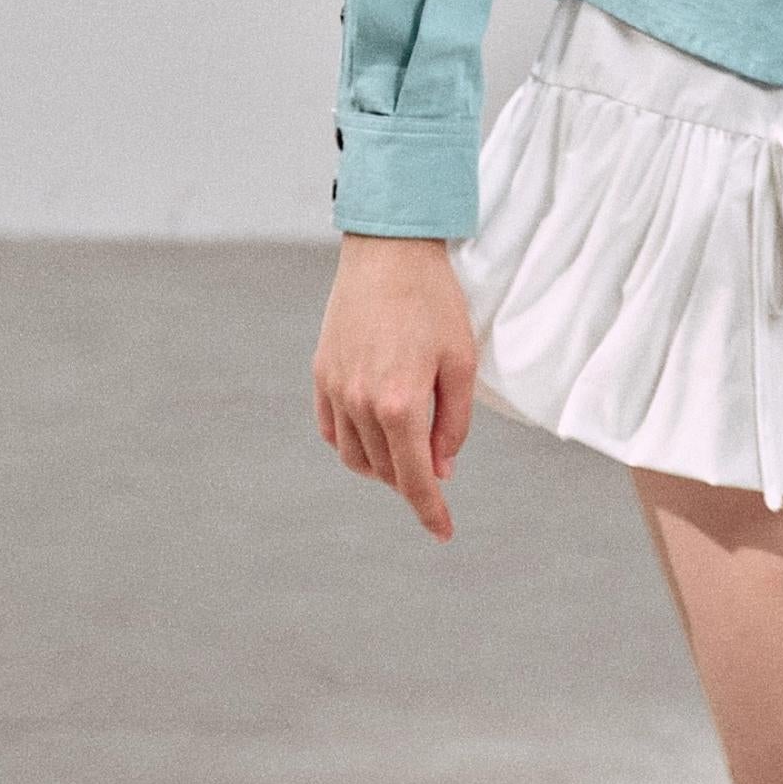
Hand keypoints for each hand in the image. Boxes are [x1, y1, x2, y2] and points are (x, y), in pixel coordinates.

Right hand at [311, 233, 477, 540]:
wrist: (389, 251)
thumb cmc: (434, 301)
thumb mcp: (461, 361)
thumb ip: (453, 421)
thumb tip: (442, 468)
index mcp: (400, 403)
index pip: (414, 477)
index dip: (430, 510)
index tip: (443, 532)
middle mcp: (361, 402)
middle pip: (385, 469)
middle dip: (412, 482)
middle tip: (436, 472)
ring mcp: (336, 387)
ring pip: (354, 456)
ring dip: (382, 467)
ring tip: (407, 454)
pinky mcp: (321, 372)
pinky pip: (332, 430)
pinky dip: (351, 445)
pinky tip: (372, 436)